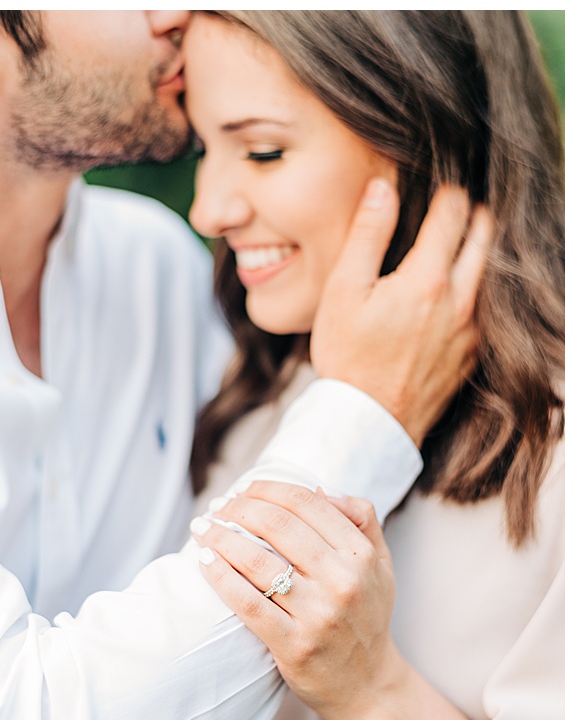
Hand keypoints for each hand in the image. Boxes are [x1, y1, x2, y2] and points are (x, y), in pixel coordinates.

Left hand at [191, 480, 407, 719]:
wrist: (369, 687)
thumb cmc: (365, 618)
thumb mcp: (380, 566)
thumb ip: (361, 521)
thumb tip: (317, 488)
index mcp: (361, 555)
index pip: (304, 502)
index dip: (265, 489)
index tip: (242, 490)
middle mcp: (342, 581)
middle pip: (276, 524)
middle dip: (237, 509)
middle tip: (216, 507)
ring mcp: (318, 614)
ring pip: (256, 559)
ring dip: (219, 537)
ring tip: (201, 528)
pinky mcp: (294, 644)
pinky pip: (247, 602)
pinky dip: (220, 577)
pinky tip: (204, 561)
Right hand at [312, 179, 493, 444]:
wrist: (367, 422)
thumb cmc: (347, 359)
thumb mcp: (343, 292)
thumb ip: (366, 236)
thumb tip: (382, 188)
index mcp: (427, 279)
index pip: (452, 213)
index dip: (447, 191)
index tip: (439, 183)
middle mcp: (460, 300)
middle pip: (484, 236)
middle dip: (473, 213)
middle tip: (455, 205)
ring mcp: (472, 329)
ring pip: (490, 271)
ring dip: (478, 249)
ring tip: (455, 242)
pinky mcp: (473, 353)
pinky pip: (484, 308)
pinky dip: (473, 288)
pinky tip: (450, 292)